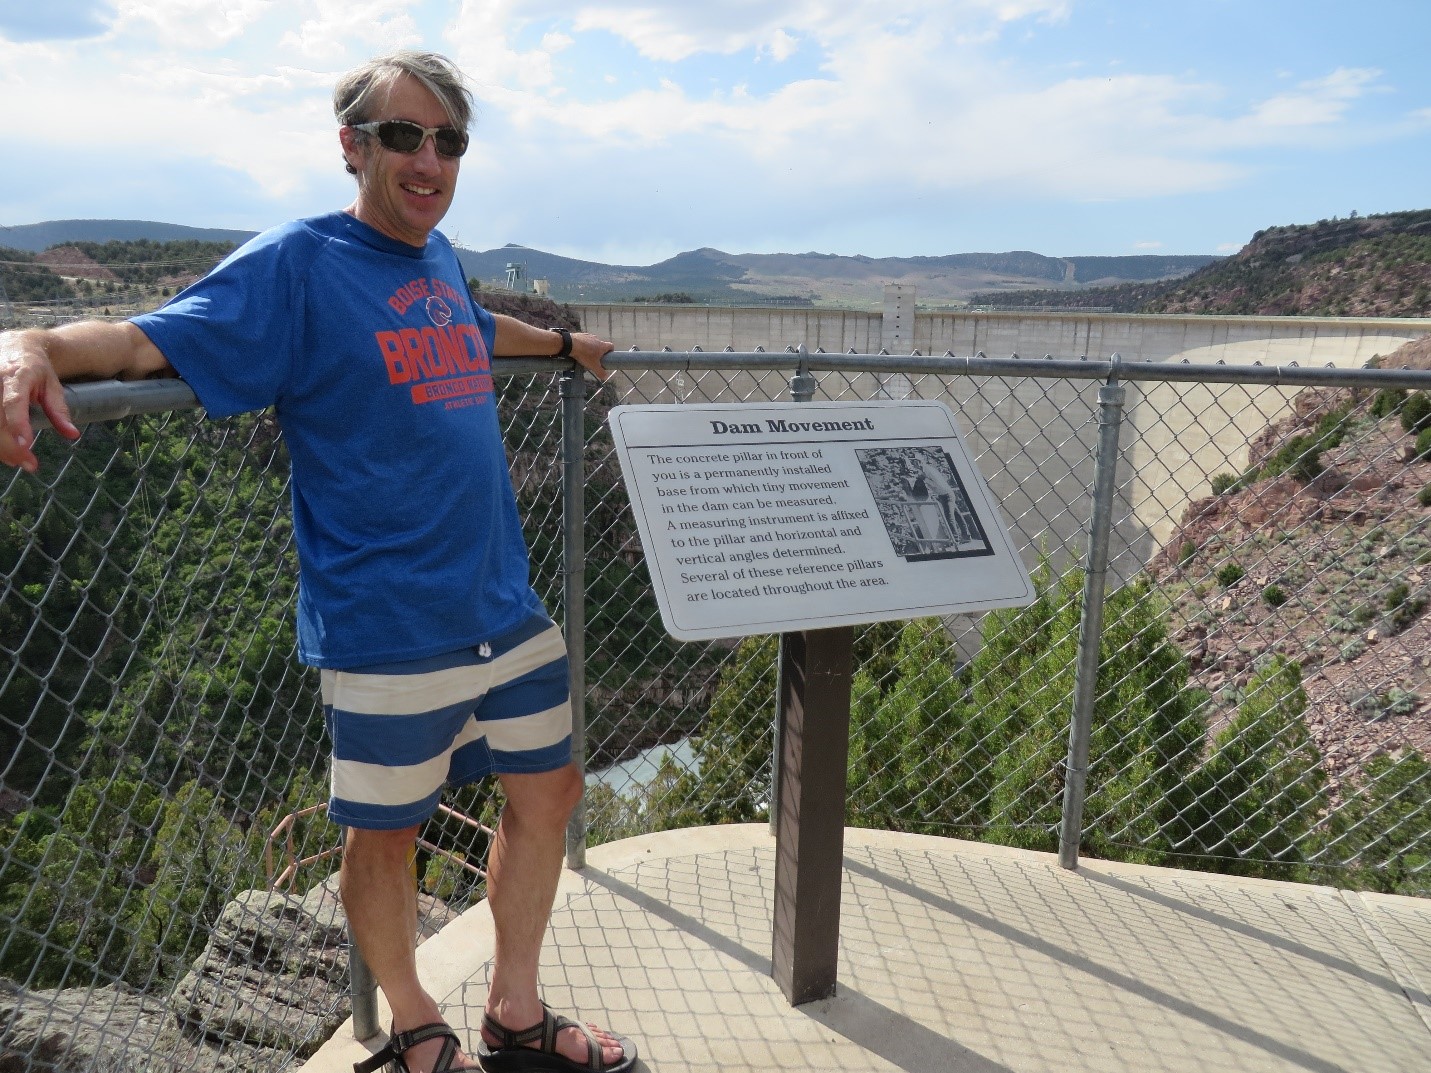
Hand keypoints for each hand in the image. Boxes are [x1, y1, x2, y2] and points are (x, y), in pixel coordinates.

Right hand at [0, 330, 78, 472]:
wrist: (16, 344)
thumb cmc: (36, 367)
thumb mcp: (53, 386)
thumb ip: (59, 410)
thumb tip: (72, 434)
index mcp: (16, 376)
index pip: (13, 402)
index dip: (17, 425)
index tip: (25, 447)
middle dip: (11, 446)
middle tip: (29, 464)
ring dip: (0, 447)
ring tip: (17, 460)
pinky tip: (5, 450)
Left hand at [569, 332, 613, 382]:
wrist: (571, 344)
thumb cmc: (584, 354)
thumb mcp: (593, 366)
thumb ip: (600, 372)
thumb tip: (605, 377)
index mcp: (602, 346)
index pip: (611, 346)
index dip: (611, 351)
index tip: (608, 355)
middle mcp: (597, 339)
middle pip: (601, 345)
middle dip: (599, 351)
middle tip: (595, 358)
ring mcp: (589, 336)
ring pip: (593, 342)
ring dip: (591, 347)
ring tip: (586, 355)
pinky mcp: (581, 335)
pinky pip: (584, 340)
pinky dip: (583, 344)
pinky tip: (579, 350)